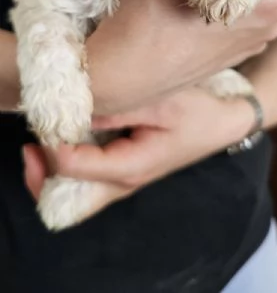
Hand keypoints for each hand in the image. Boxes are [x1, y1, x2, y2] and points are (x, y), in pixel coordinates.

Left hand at [23, 84, 256, 206]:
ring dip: (52, 165)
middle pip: (67, 197)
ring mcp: (121, 176)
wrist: (222, 121)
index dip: (52, 143)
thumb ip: (115, 109)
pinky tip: (66, 133)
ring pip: (73, 188)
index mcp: (130, 167)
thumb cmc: (196, 110)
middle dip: (42, 173)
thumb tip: (72, 112)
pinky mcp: (122, 165)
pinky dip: (68, 158)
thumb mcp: (158, 101)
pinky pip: (85, 173)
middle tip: (31, 143)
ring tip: (42, 135)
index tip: (47, 116)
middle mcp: (122, 180)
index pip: (74, 167)